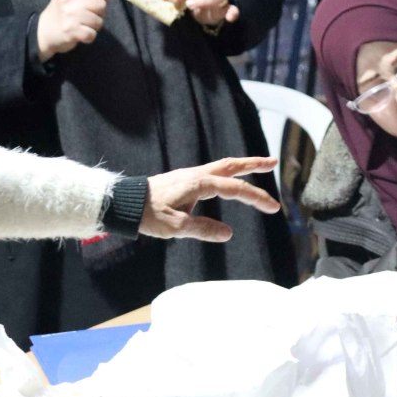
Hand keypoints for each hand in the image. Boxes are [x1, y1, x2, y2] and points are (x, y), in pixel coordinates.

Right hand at [37, 0, 108, 61]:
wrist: (43, 30)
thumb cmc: (63, 10)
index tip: (97, 1)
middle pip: (101, 4)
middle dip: (99, 13)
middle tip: (88, 16)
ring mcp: (69, 14)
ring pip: (99, 21)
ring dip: (94, 26)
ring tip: (83, 25)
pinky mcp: (70, 30)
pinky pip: (92, 34)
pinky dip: (89, 37)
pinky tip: (80, 33)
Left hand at [141, 156, 281, 241]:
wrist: (122, 202)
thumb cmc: (147, 215)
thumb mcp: (175, 227)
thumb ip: (203, 229)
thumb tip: (228, 233)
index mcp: (200, 184)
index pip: (236, 189)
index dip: (257, 198)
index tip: (273, 208)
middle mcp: (197, 175)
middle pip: (232, 166)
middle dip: (254, 165)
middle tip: (274, 163)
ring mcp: (189, 175)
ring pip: (222, 167)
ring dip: (241, 166)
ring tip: (257, 167)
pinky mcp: (183, 180)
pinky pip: (212, 172)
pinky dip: (227, 173)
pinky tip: (226, 181)